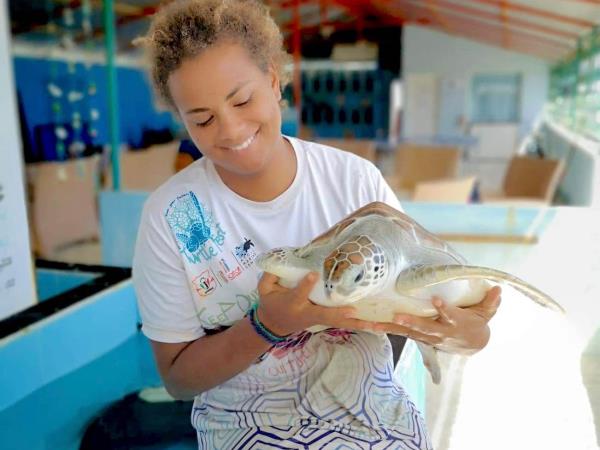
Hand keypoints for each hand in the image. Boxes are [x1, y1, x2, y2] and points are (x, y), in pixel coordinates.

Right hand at [257, 272, 376, 335]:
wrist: (273, 325)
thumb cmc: (271, 303)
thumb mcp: (264, 289)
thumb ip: (269, 276)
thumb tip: (279, 261)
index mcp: (292, 304)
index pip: (299, 294)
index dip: (305, 285)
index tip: (314, 274)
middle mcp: (307, 313)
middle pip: (324, 316)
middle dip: (338, 314)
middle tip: (353, 311)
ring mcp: (317, 320)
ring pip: (338, 323)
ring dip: (356, 324)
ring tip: (376, 325)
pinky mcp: (325, 321)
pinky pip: (343, 324)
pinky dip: (359, 325)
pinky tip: (376, 326)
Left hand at [372, 286, 501, 354]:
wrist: (471, 345)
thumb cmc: (476, 322)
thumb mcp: (486, 313)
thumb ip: (490, 302)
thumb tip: (499, 287)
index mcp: (456, 323)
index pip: (450, 315)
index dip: (444, 309)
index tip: (437, 300)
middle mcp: (440, 332)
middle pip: (425, 328)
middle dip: (412, 323)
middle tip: (398, 317)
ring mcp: (426, 336)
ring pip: (406, 333)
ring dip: (389, 328)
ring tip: (372, 324)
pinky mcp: (416, 336)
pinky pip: (398, 333)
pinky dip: (382, 329)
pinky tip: (366, 325)